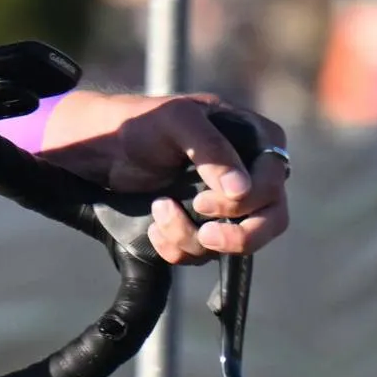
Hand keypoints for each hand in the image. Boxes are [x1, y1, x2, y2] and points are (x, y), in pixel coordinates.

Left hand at [36, 91, 291, 262]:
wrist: (103, 148)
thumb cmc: (143, 123)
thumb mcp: (176, 121)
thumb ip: (211, 150)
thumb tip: (241, 190)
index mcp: (256, 139)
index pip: (273, 182)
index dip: (248, 200)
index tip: (205, 201)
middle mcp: (250, 173)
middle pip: (272, 220)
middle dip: (239, 236)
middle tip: (206, 235)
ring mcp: (227, 203)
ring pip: (236, 242)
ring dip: (193, 238)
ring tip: (159, 210)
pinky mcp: (203, 225)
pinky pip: (205, 254)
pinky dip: (179, 249)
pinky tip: (155, 228)